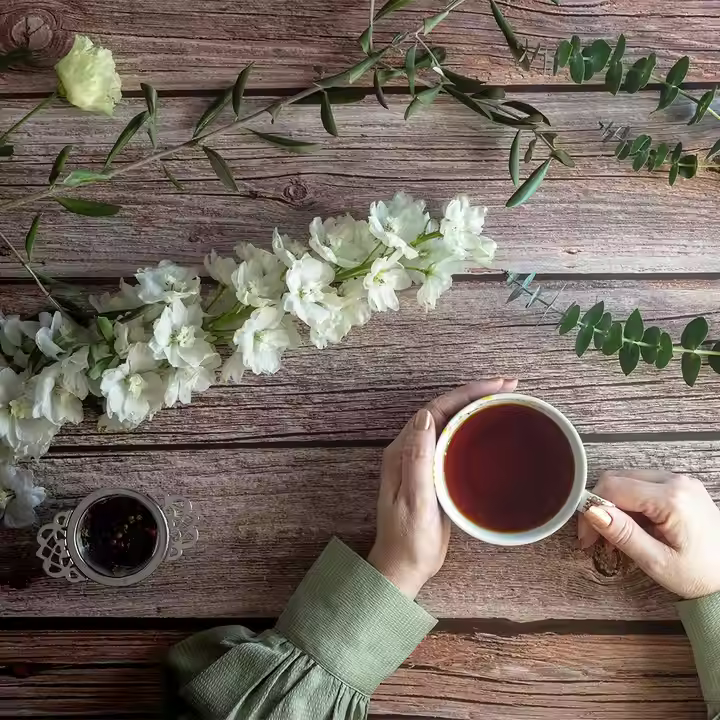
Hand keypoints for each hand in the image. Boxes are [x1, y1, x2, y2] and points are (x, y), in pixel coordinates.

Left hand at [368, 378, 517, 598]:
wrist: (404, 567)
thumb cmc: (409, 539)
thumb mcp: (415, 501)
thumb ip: (418, 460)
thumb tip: (428, 416)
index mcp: (403, 452)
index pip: (436, 409)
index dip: (466, 393)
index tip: (496, 385)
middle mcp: (411, 450)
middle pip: (445, 410)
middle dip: (475, 394)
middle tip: (510, 386)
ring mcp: (423, 461)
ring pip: (451, 423)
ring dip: (476, 407)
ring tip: (506, 399)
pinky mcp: (434, 473)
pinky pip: (454, 440)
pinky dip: (474, 428)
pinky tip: (491, 429)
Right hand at [579, 470, 719, 599]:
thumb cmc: (699, 576)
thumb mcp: (656, 561)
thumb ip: (623, 533)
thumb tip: (591, 510)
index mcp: (672, 498)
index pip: (613, 487)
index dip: (591, 509)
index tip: (587, 537)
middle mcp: (676, 481)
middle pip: (618, 479)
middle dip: (600, 507)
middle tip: (596, 539)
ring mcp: (680, 481)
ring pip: (627, 480)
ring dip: (613, 505)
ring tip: (615, 536)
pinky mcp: (681, 486)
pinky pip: (643, 484)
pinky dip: (629, 503)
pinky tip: (632, 527)